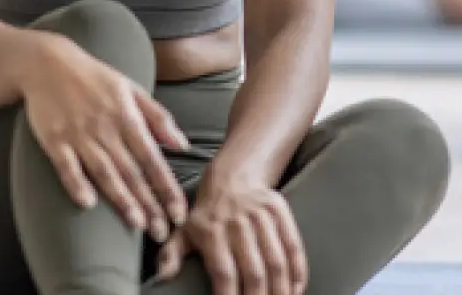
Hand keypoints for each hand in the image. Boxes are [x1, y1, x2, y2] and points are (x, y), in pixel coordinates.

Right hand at [20, 36, 191, 242]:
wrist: (47, 63)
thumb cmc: (94, 78)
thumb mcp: (131, 89)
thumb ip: (158, 117)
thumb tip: (183, 145)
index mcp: (126, 116)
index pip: (152, 158)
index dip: (166, 187)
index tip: (179, 212)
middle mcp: (105, 128)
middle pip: (131, 172)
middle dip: (149, 204)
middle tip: (162, 232)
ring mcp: (78, 135)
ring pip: (104, 172)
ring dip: (121, 199)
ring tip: (137, 224)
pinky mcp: (54, 140)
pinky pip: (66, 166)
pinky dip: (76, 184)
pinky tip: (87, 204)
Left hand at [153, 174, 306, 294]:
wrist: (233, 178)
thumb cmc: (207, 214)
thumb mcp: (183, 231)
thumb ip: (171, 255)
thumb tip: (163, 276)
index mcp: (212, 232)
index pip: (224, 273)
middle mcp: (238, 224)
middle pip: (254, 272)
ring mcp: (261, 217)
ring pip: (277, 262)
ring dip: (281, 290)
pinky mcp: (280, 213)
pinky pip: (293, 246)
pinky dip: (298, 272)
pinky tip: (296, 289)